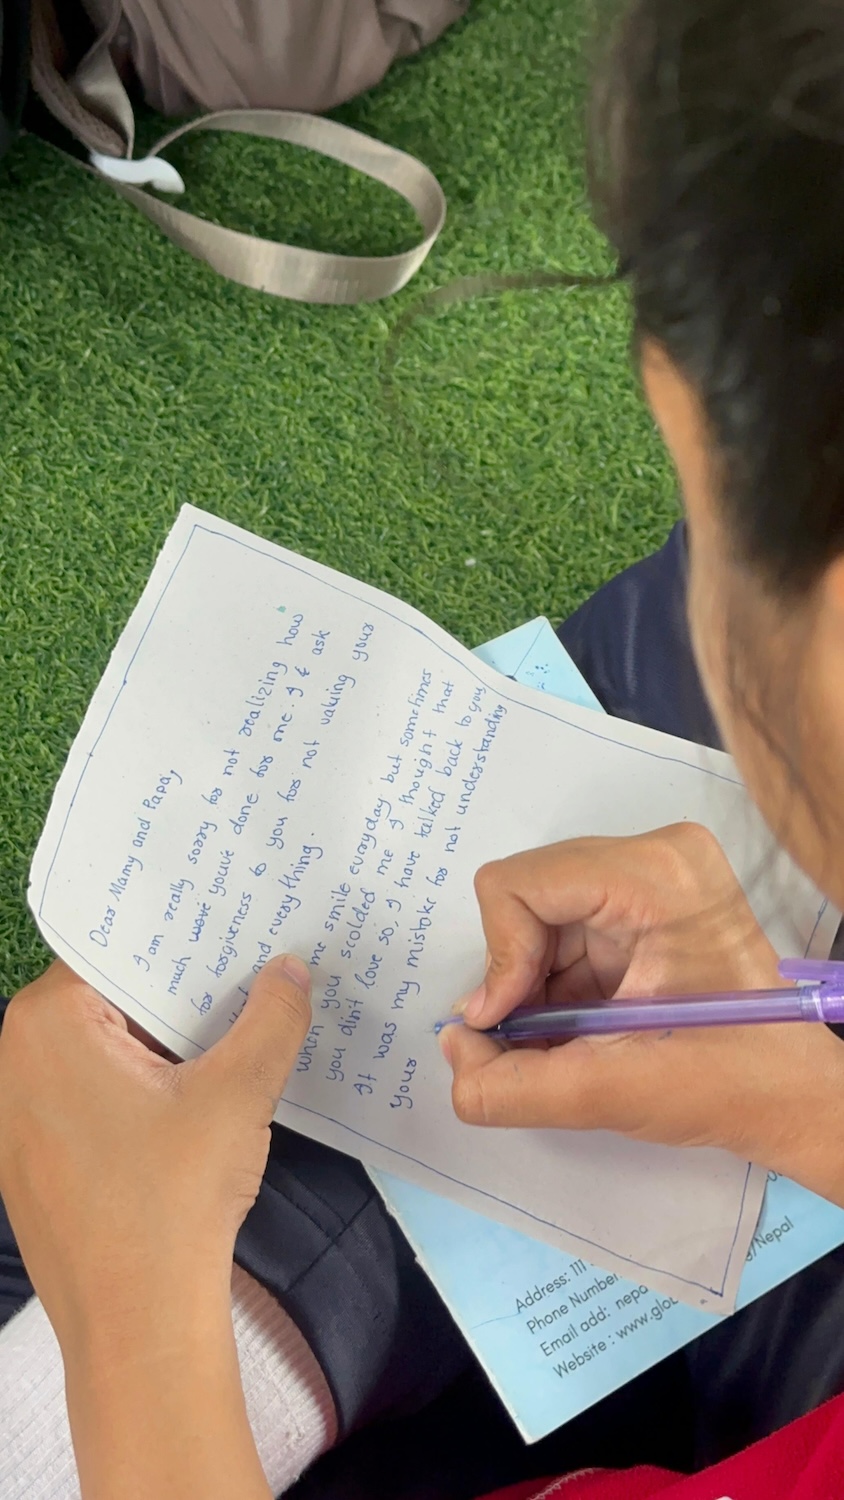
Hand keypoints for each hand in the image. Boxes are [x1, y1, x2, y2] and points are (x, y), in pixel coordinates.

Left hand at [0, 955, 310, 1353]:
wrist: (136, 1328)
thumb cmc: (171, 1205)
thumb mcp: (237, 1095)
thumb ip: (270, 1019)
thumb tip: (289, 971)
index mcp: (47, 1025)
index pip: (117, 948)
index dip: (178, 934)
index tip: (230, 919)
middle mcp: (16, 1060)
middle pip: (111, 997)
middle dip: (180, 988)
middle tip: (249, 967)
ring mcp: (20, 1114)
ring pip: (105, 1047)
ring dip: (166, 1041)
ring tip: (236, 1027)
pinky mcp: (37, 1159)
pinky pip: (93, 1093)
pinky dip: (143, 1086)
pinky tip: (200, 1095)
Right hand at [442, 823, 843, 1198]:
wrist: (792, 1094)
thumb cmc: (731, 1082)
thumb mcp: (610, 1092)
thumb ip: (512, 1085)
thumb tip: (453, 1049)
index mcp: (660, 875)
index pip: (517, 886)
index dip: (500, 961)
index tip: (509, 1024)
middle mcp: (656, 854)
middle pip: (524, 897)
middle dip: (518, 976)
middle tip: (540, 1038)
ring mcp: (653, 871)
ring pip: (536, 915)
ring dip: (534, 985)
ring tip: (572, 1037)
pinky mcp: (646, 897)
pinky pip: (562, 927)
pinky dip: (553, 983)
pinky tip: (582, 1024)